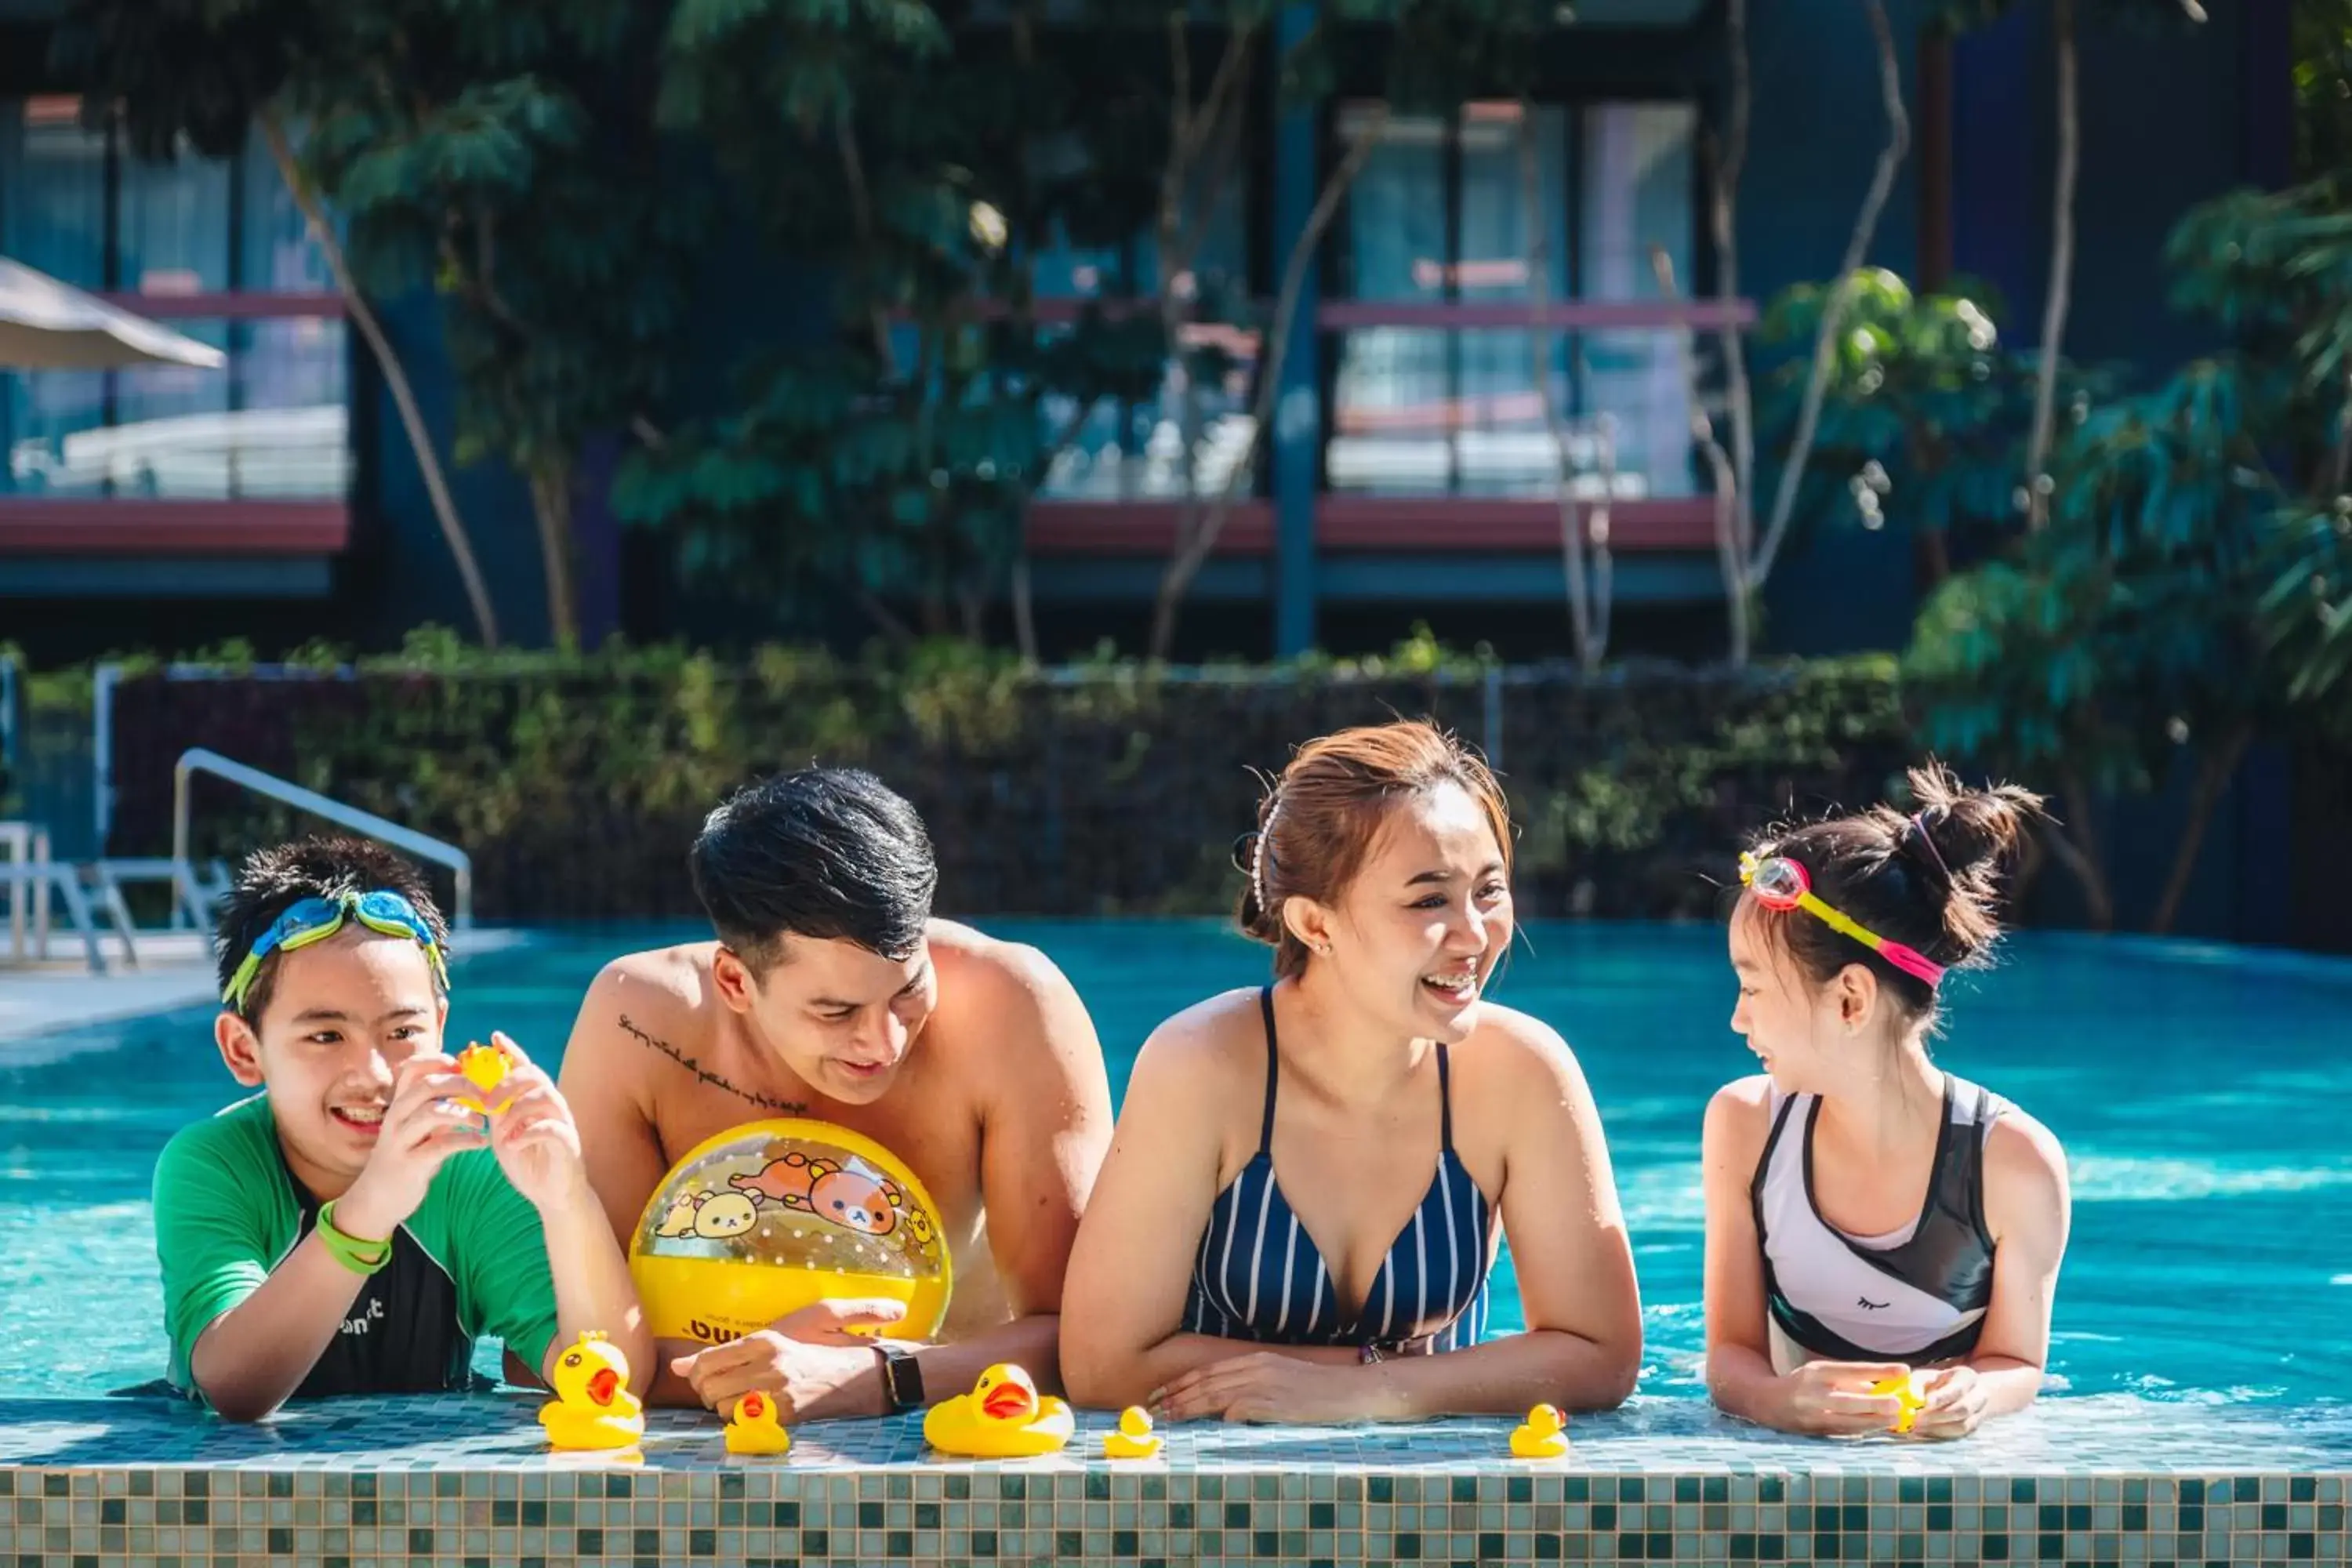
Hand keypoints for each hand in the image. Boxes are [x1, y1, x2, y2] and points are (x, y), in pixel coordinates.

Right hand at [335, 1053, 484, 1239]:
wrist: (376, 1200)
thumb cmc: (406, 1158)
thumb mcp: (418, 1129)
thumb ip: (436, 1107)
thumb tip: (468, 1084)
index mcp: (399, 1105)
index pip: (412, 1068)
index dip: (438, 1060)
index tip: (462, 1065)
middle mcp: (396, 1118)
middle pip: (427, 1086)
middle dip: (461, 1084)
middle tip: (485, 1094)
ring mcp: (400, 1141)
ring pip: (432, 1112)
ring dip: (464, 1113)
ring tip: (483, 1121)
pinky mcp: (408, 1164)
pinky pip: (440, 1146)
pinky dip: (466, 1140)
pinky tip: (482, 1142)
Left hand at [479, 1035, 588, 1213]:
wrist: (550, 1195)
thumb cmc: (527, 1161)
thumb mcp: (503, 1132)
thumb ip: (495, 1111)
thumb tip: (475, 1086)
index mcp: (535, 1100)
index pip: (526, 1067)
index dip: (512, 1051)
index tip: (493, 1038)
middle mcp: (552, 1105)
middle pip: (535, 1076)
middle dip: (508, 1082)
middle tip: (486, 1101)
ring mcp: (563, 1122)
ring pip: (545, 1096)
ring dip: (517, 1109)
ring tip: (499, 1128)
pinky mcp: (569, 1143)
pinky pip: (553, 1127)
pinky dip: (529, 1132)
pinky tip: (512, 1144)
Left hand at [668, 1299, 909, 1421]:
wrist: (854, 1375)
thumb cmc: (810, 1354)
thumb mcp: (769, 1342)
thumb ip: (719, 1352)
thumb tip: (675, 1365)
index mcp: (764, 1340)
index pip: (706, 1361)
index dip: (698, 1375)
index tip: (706, 1378)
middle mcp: (768, 1363)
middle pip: (709, 1387)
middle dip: (710, 1393)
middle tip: (724, 1391)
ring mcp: (777, 1390)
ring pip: (723, 1408)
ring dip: (727, 1409)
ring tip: (742, 1400)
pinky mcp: (786, 1413)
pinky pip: (744, 1423)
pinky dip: (744, 1421)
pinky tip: (756, 1412)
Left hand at [1154, 1353, 1373, 1424]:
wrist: (1352, 1390)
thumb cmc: (1319, 1390)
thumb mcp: (1282, 1379)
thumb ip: (1255, 1385)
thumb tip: (1225, 1405)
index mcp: (1257, 1359)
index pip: (1209, 1369)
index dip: (1180, 1382)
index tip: (1159, 1393)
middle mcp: (1257, 1367)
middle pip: (1206, 1381)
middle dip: (1176, 1395)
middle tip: (1151, 1409)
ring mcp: (1267, 1384)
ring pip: (1216, 1395)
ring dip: (1188, 1408)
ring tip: (1167, 1418)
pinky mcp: (1276, 1403)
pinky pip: (1240, 1410)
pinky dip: (1222, 1417)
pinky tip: (1208, 1427)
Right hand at [1774, 1359, 1911, 1436]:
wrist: (1767, 1402)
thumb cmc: (1803, 1383)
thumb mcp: (1821, 1372)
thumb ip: (1849, 1380)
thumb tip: (1878, 1388)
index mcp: (1817, 1372)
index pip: (1853, 1370)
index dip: (1879, 1371)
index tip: (1904, 1370)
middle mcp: (1814, 1394)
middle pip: (1849, 1401)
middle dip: (1875, 1404)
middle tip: (1899, 1404)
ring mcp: (1814, 1416)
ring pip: (1848, 1421)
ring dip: (1874, 1421)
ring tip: (1896, 1419)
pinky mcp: (1815, 1432)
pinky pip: (1844, 1432)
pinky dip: (1863, 1430)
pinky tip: (1880, 1427)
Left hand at [1907, 1365, 1985, 1438]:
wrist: (1959, 1392)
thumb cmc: (1937, 1383)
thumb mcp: (1926, 1376)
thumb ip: (1917, 1384)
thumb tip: (1912, 1397)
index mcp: (1967, 1377)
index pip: (1957, 1389)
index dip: (1941, 1398)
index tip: (1924, 1404)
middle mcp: (1979, 1395)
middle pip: (1963, 1409)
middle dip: (1937, 1416)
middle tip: (1916, 1418)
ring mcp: (1979, 1414)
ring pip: (1962, 1425)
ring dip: (1938, 1428)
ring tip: (1917, 1427)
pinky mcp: (1974, 1429)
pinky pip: (1959, 1435)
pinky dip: (1941, 1435)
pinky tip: (1924, 1433)